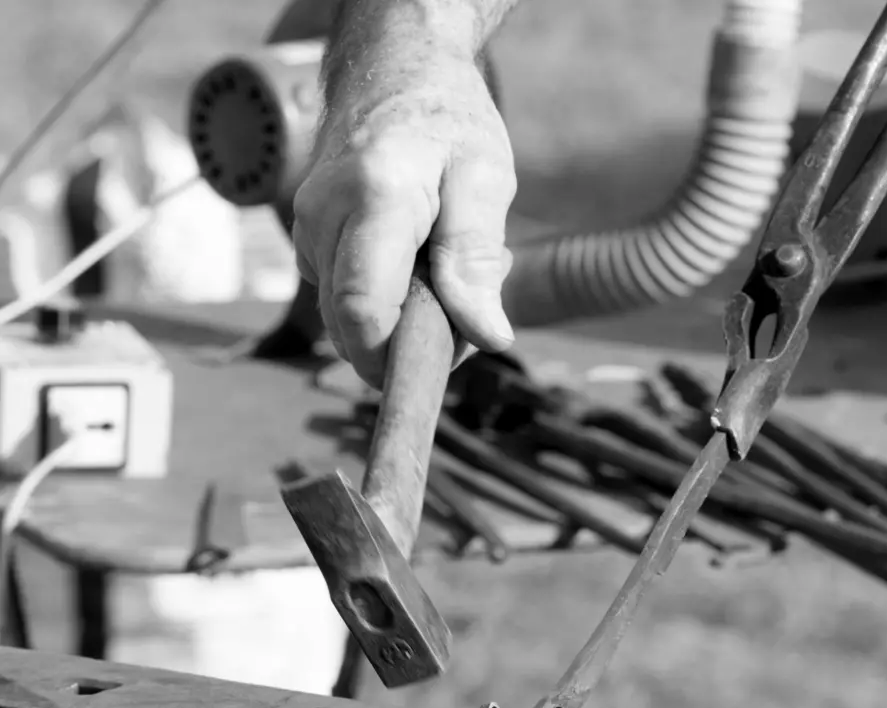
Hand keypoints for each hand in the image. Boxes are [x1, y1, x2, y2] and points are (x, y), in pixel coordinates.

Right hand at [292, 45, 516, 388]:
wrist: (390, 71)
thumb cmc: (446, 121)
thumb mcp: (484, 179)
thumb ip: (477, 261)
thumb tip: (488, 337)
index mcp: (374, 197)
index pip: (364, 308)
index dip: (393, 358)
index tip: (436, 366)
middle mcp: (324, 217)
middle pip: (350, 326)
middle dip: (405, 345)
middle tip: (463, 315)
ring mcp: (307, 232)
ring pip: (345, 320)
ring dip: (397, 325)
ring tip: (444, 279)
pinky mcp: (309, 244)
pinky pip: (343, 301)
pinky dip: (384, 306)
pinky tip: (418, 270)